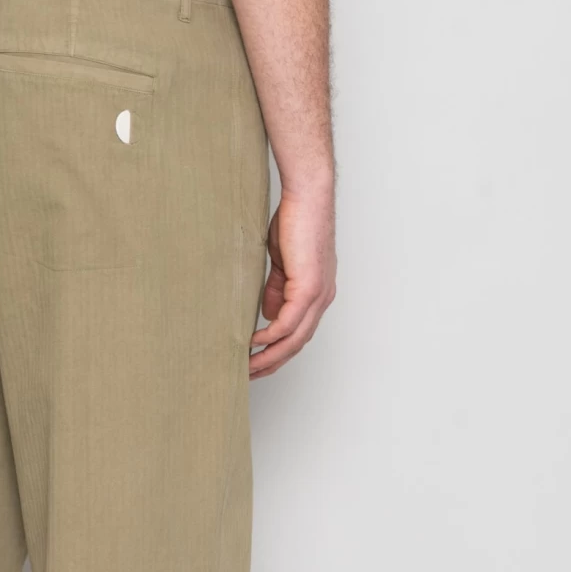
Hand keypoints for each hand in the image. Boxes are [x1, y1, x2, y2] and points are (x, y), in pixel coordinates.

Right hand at [249, 186, 335, 378]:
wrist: (307, 196)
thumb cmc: (295, 220)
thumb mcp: (282, 262)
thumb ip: (276, 289)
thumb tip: (268, 313)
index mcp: (316, 294)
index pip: (298, 334)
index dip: (278, 352)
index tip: (257, 362)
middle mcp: (321, 299)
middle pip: (297, 343)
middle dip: (272, 363)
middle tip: (249, 375)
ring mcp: (318, 295)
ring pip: (293, 338)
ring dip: (270, 356)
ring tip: (248, 366)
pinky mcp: (309, 287)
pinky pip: (288, 322)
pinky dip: (271, 335)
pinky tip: (255, 342)